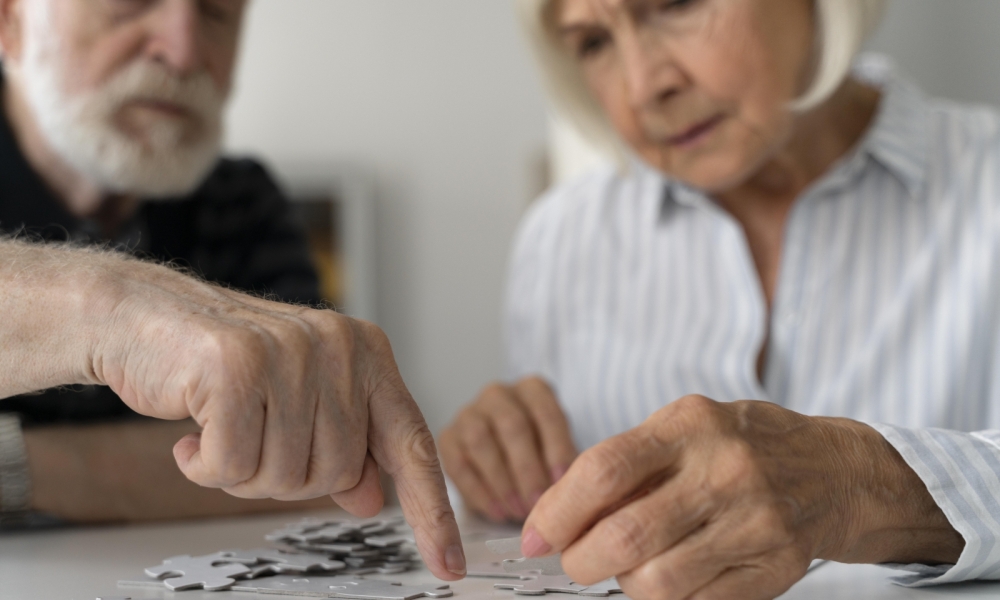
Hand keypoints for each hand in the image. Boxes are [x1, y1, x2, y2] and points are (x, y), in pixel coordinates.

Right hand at [73, 256, 465, 578]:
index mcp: (365, 353)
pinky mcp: (237, 363)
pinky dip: (205, 466)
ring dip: (241, 473)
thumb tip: (374, 499)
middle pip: (335, 473)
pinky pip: (233, 465)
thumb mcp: (297, 403)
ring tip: (220, 429)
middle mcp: (338, 346)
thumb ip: (341, 446)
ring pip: (285, 475)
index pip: (411, 443)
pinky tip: (192, 433)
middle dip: (285, 477)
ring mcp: (291, 351)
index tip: (449, 565)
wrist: (143, 316)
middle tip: (250, 440)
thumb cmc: (223, 364)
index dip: (431, 511)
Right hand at [439, 376, 577, 521]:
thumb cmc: (541, 454)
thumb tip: (568, 489)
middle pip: (512, 425)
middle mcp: (498, 394)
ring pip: (481, 441)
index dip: (556, 449)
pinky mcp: (448, 438)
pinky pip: (458, 463)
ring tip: (518, 511)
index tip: (562, 483)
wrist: (507, 457)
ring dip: (502, 481)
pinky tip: (498, 512)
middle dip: (527, 469)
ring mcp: (469, 413)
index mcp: (533, 389)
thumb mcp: (558, 450)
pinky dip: (479, 492)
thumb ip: (563, 463)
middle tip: (537, 504)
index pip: (546, 412)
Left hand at [519, 396, 963, 599]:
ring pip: (657, 581)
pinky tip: (665, 579)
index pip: (603, 470)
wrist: (835, 470)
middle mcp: (724, 470)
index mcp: (690, 424)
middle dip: (580, 560)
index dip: (556, 511)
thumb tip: (554, 514)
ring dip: (623, 585)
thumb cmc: (740, 445)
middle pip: (626, 535)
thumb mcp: (683, 428)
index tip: (534, 537)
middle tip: (573, 562)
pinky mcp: (774, 567)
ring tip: (625, 569)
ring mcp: (755, 521)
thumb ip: (625, 464)